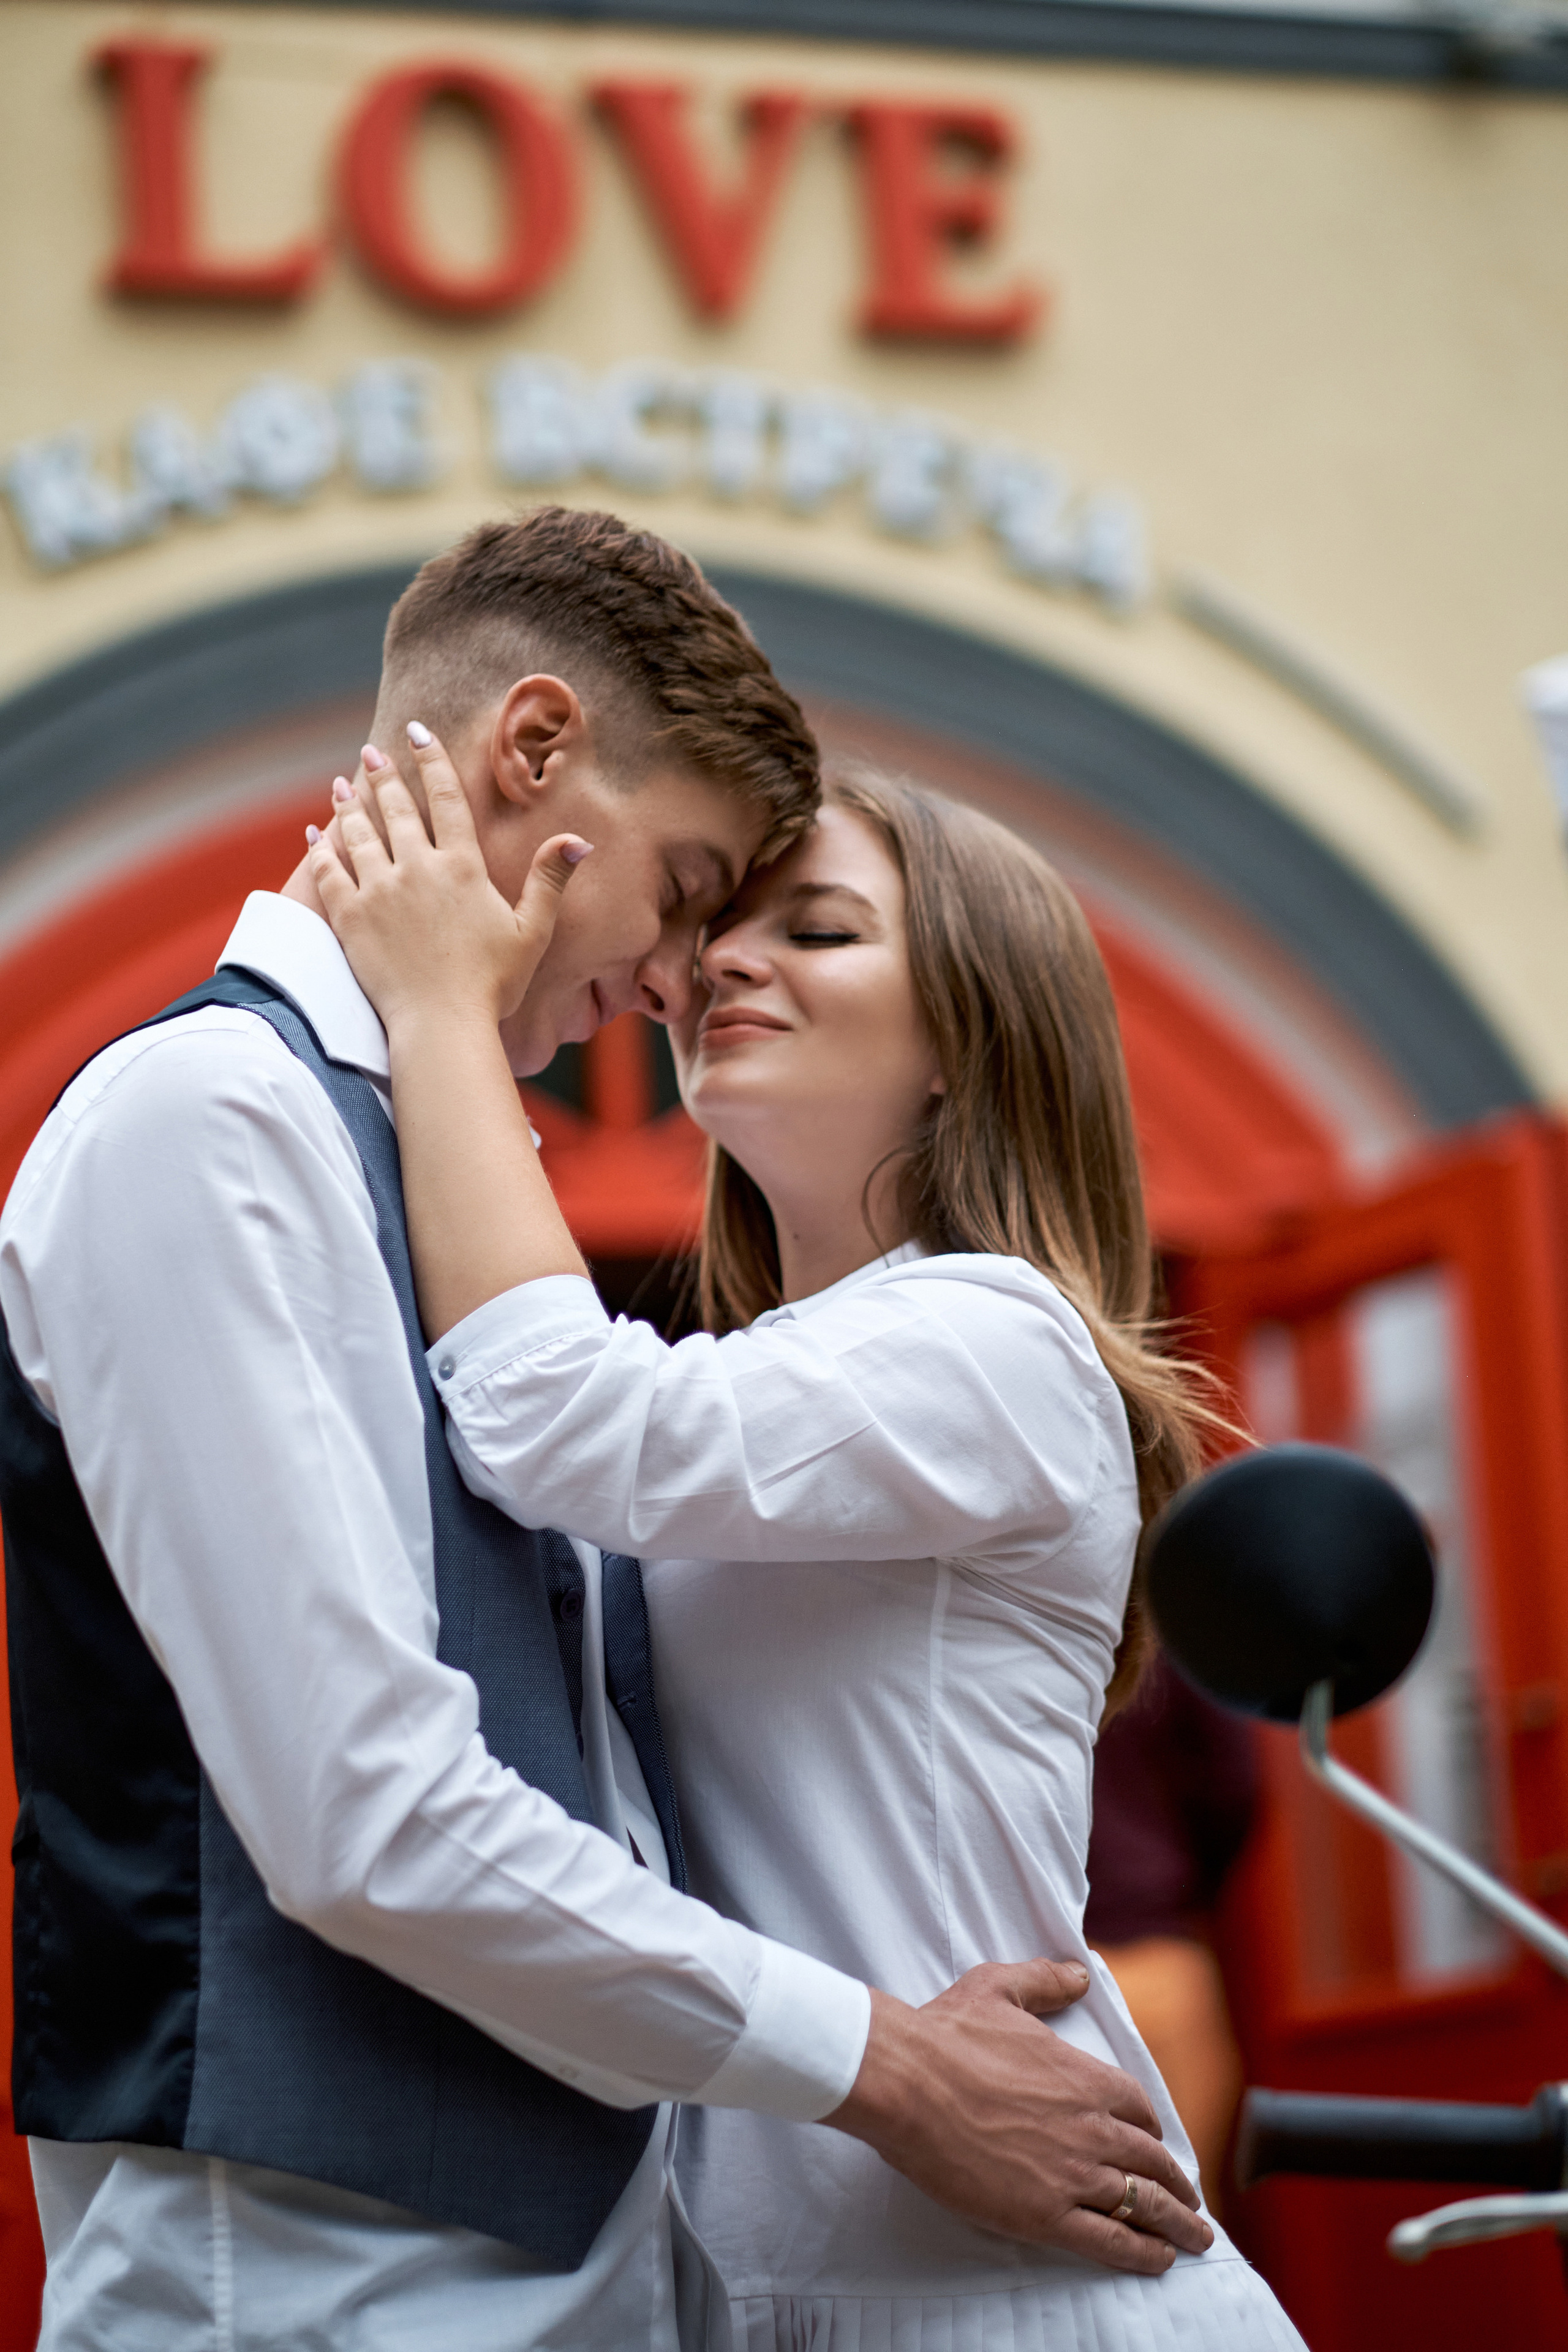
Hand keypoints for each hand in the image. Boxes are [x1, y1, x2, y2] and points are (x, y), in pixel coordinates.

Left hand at [306, 723, 591, 1032]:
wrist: (441, 1025)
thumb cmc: (492, 985)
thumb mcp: (531, 931)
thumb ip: (550, 881)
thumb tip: (579, 840)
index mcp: (461, 867)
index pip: (446, 798)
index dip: (431, 760)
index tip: (418, 732)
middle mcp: (416, 869)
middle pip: (396, 808)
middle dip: (383, 775)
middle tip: (370, 753)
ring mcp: (378, 891)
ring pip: (358, 833)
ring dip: (349, 805)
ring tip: (341, 785)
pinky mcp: (350, 918)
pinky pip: (327, 872)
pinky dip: (319, 849)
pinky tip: (313, 834)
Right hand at [826, 1961, 1211, 2273]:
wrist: (908, 2081)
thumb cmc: (948, 2034)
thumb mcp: (999, 1987)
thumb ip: (1044, 1981)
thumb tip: (1077, 1975)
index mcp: (1085, 2077)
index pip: (1139, 2108)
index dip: (1150, 2129)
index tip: (1154, 2144)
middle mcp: (1092, 2127)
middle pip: (1152, 2161)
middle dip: (1177, 2183)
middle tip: (1191, 2201)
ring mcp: (1073, 2174)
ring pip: (1143, 2204)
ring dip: (1176, 2222)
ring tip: (1193, 2237)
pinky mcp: (1046, 2216)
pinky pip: (1111, 2241)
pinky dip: (1142, 2254)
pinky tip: (1158, 2259)